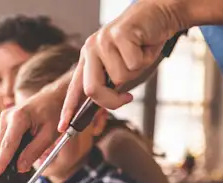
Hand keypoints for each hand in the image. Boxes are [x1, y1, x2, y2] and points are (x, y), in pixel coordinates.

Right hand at [0, 78, 66, 179]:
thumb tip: (20, 168)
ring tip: (30, 144)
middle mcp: (7, 116)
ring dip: (12, 153)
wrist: (53, 97)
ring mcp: (3, 117)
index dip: (0, 163)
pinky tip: (26, 141)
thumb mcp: (49, 135)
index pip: (7, 146)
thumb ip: (33, 152)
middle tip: (27, 163)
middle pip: (1, 148)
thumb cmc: (54, 113)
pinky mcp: (4, 120)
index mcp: (19, 118)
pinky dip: (12, 146)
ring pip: (1, 146)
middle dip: (10, 160)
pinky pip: (3, 141)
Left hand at [60, 1, 182, 121]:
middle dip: (111, 101)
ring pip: (119, 78)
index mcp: (88, 59)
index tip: (63, 128)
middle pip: (92, 90)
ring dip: (136, 71)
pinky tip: (144, 45)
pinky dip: (145, 59)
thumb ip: (110, 85)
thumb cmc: (142, 43)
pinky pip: (134, 65)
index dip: (68, 109)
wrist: (159, 14)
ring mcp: (103, 41)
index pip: (75, 88)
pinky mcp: (119, 34)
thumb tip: (103, 110)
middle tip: (126, 98)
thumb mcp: (122, 67)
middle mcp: (91, 49)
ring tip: (139, 53)